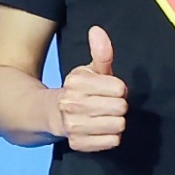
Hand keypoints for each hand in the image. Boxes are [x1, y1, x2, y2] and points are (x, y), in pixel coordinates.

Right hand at [55, 26, 127, 153]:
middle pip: (120, 107)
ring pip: (118, 125)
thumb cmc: (80, 90)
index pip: (119, 88)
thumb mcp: (90, 70)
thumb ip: (100, 52)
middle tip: (108, 104)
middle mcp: (71, 104)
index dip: (119, 89)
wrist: (54, 114)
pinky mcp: (78, 144)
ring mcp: (73, 126)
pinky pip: (112, 141)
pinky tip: (100, 129)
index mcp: (75, 83)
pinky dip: (111, 137)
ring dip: (116, 121)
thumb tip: (97, 30)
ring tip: (105, 117)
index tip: (110, 90)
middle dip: (119, 105)